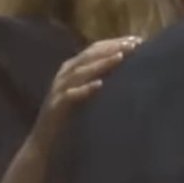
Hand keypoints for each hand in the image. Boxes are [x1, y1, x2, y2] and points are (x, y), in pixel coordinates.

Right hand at [30, 36, 140, 150]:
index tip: (139, 40)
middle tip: (134, 44)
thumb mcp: (87, 92)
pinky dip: (85, 89)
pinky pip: (71, 95)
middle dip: (112, 48)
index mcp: (72, 68)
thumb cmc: (70, 117)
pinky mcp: (56, 107)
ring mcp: (59, 90)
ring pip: (81, 71)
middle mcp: (64, 75)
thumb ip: (100, 78)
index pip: (95, 49)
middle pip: (89, 55)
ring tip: (120, 57)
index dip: (115, 42)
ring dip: (101, 63)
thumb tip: (127, 67)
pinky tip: (99, 85)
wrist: (44, 142)